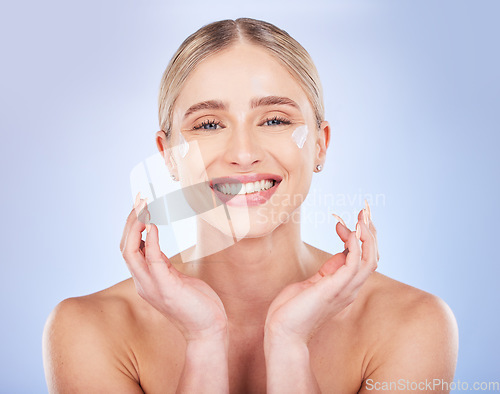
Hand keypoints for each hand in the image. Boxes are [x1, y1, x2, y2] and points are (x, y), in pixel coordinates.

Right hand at [120, 195, 227, 341]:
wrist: (208, 330)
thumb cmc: (196, 304)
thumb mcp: (175, 278)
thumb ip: (162, 264)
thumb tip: (154, 243)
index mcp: (144, 280)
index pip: (128, 249)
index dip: (131, 227)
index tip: (140, 207)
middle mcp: (143, 283)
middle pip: (125, 247)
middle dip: (130, 221)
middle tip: (139, 199)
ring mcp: (152, 287)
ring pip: (131, 252)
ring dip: (135, 227)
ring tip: (143, 207)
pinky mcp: (167, 289)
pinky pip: (152, 261)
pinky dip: (151, 241)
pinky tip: (155, 226)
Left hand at [264, 205, 378, 343]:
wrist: (282, 331)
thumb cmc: (292, 310)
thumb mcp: (313, 283)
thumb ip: (328, 271)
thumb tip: (340, 254)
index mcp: (346, 286)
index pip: (364, 259)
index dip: (360, 238)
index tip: (343, 222)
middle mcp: (350, 288)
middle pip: (373, 256)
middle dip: (370, 232)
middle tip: (364, 210)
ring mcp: (345, 289)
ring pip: (370, 259)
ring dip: (367, 235)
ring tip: (361, 216)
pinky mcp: (335, 288)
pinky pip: (354, 263)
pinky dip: (356, 245)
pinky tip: (350, 231)